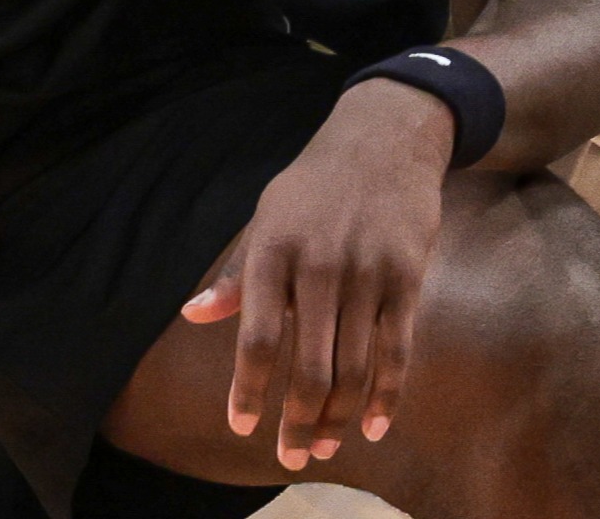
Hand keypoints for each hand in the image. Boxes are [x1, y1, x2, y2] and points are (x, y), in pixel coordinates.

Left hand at [183, 81, 451, 469]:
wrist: (380, 141)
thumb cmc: (312, 188)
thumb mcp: (265, 218)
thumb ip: (237, 276)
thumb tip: (193, 317)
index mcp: (272, 250)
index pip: (256, 337)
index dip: (248, 388)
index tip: (241, 426)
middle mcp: (317, 265)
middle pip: (310, 366)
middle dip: (298, 421)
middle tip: (291, 457)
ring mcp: (366, 273)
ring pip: (354, 368)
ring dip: (339, 418)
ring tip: (325, 448)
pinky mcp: (407, 279)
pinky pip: (397, 351)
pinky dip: (387, 396)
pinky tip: (374, 426)